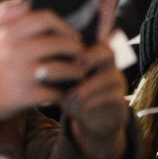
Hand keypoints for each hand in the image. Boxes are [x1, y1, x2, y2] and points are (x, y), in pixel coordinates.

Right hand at [0, 0, 83, 120]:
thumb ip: (8, 12)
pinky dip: (63, 92)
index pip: (47, 17)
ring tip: (78, 72)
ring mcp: (21, 73)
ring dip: (76, 71)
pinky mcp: (24, 95)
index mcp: (9, 32)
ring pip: (64, 68)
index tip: (70, 33)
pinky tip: (64, 91)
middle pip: (61, 42)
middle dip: (76, 48)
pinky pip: (55, 92)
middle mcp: (15, 50)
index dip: (65, 24)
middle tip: (79, 53)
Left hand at [62, 41, 128, 158]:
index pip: (91, 39)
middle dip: (88, 58)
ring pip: (109, 77)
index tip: (59, 52)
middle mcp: (108, 66)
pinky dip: (93, 101)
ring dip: (87, 87)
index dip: (78, 43)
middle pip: (107, 52)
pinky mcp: (120, 101)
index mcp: (93, 56)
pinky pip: (113, 97)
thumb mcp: (61, 82)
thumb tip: (36, 64)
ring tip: (71, 96)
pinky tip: (79, 107)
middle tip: (72, 68)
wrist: (91, 119)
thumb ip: (53, 70)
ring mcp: (117, 83)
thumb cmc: (72, 94)